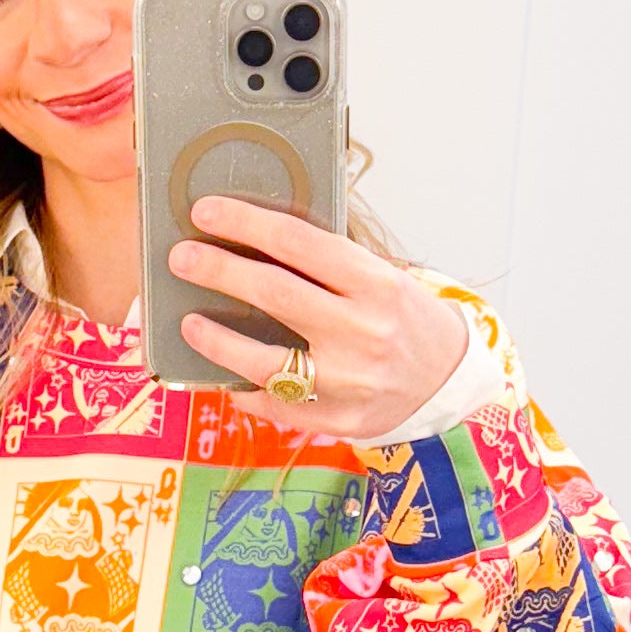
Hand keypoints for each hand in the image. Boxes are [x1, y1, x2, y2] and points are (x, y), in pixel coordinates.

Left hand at [168, 200, 469, 442]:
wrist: (448, 380)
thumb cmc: (405, 319)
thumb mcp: (380, 278)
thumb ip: (327, 266)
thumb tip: (251, 242)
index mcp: (377, 285)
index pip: (300, 243)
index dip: (246, 223)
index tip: (207, 211)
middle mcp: (363, 333)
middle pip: (275, 294)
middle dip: (219, 270)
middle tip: (182, 258)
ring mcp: (349, 383)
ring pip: (264, 360)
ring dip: (216, 339)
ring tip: (189, 322)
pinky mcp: (338, 420)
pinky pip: (275, 405)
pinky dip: (243, 387)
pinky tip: (223, 373)